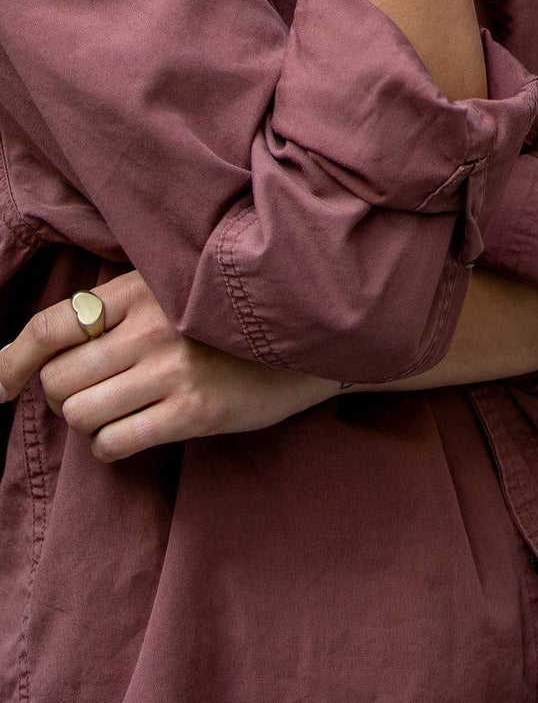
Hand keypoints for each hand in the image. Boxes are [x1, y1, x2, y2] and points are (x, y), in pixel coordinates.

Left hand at [0, 274, 334, 461]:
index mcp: (145, 288)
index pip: (53, 324)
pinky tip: (135, 431)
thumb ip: (125, 305)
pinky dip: (111, 445)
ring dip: (87, 422)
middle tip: (87, 394)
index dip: (12, 358)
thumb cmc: (236, 319)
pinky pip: (114, 443)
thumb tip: (52, 342)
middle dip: (60, 396)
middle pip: (59, 378)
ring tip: (116, 411)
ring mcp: (172, 370)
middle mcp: (153, 326)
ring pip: (81, 414)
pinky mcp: (194, 412)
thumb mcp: (181, 290)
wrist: (312, 339)